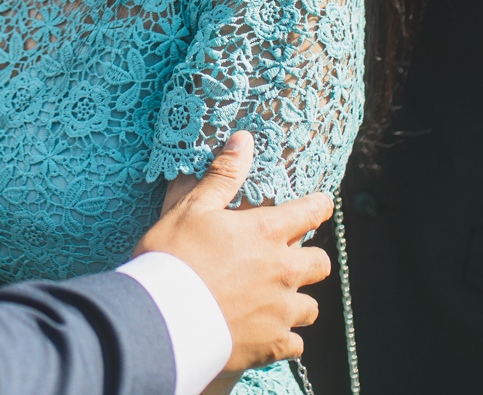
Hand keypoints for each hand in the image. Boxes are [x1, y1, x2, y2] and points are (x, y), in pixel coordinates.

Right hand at [134, 131, 332, 373]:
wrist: (161, 319)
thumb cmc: (174, 258)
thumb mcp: (193, 208)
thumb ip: (223, 175)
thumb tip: (244, 139)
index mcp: (268, 232)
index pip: (312, 212)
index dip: (320, 205)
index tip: (321, 204)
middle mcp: (284, 271)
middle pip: (321, 263)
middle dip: (310, 259)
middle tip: (290, 260)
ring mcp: (280, 311)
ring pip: (311, 308)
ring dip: (298, 302)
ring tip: (277, 301)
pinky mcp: (271, 345)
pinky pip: (295, 345)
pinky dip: (284, 339)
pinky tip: (267, 335)